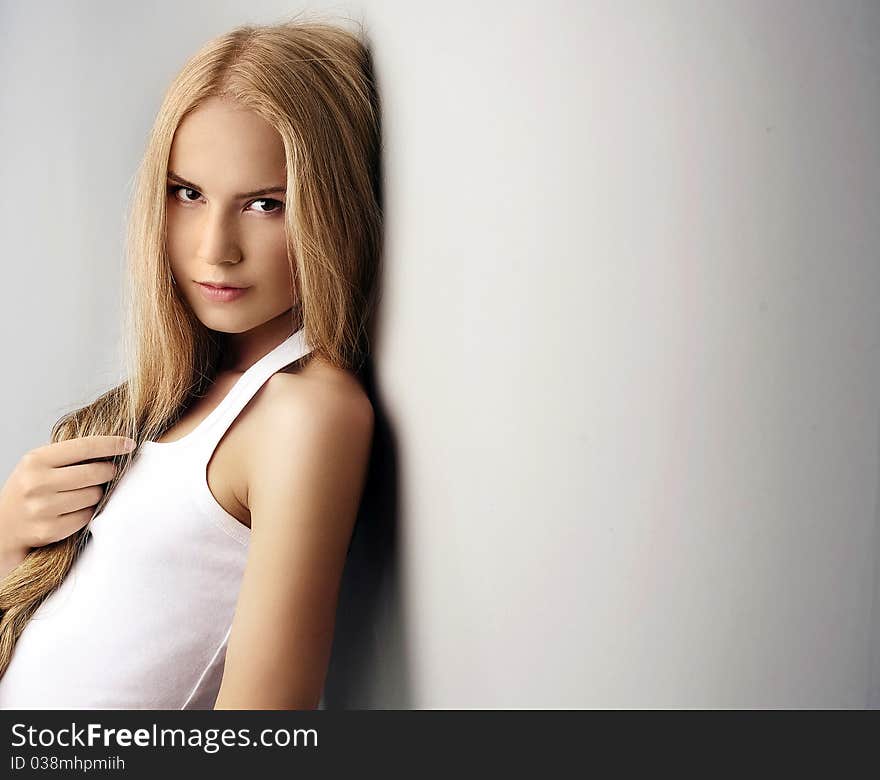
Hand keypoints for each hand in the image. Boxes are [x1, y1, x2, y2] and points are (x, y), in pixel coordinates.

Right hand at [0, 435, 135, 558]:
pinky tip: (76, 509)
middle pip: (94, 473)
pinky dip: (87, 512)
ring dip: (97, 494)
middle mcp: (36, 483)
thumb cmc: (29, 489)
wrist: (3, 525)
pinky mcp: (48, 530)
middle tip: (110, 471)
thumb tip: (114, 448)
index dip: (111, 444)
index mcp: (36, 460)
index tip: (129, 444)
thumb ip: (70, 455)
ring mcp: (41, 509)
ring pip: (93, 496)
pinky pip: (87, 516)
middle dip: (108, 471)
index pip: (84, 447)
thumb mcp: (40, 464)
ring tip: (84, 493)